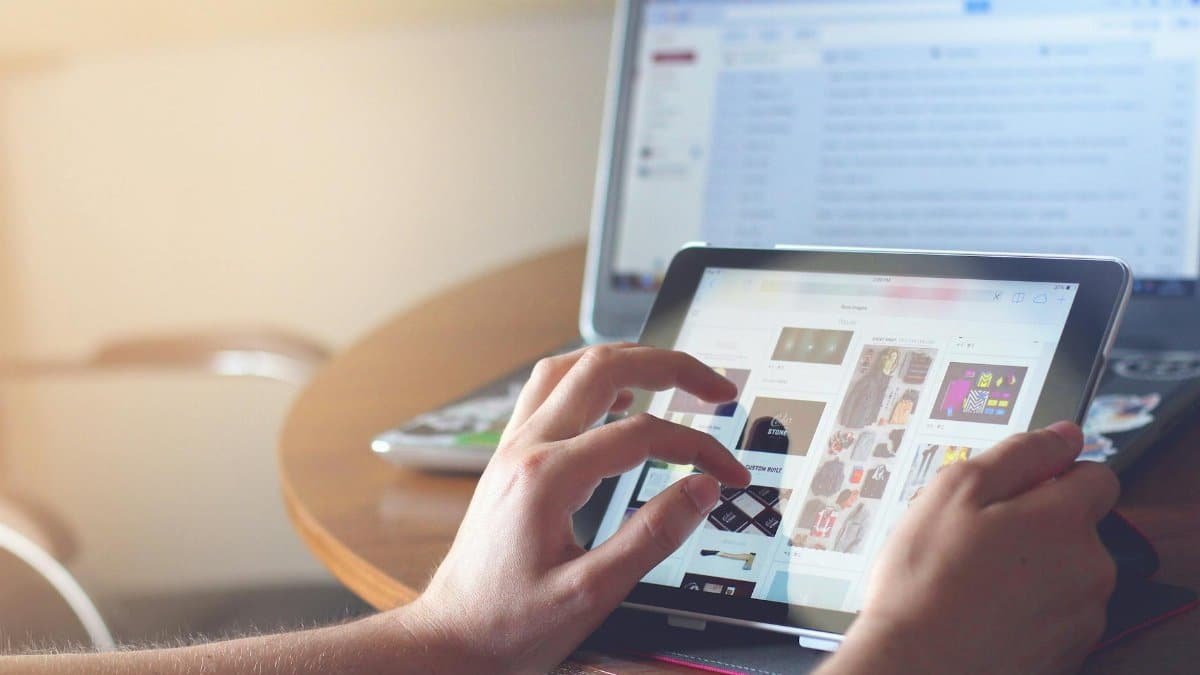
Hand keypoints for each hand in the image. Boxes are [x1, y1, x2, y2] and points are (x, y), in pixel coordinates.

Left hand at [401, 344, 750, 672]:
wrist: (450, 636)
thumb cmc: (509, 622)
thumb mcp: (591, 594)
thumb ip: (651, 538)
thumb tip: (700, 491)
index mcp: (547, 477)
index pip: (641, 434)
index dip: (698, 446)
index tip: (728, 472)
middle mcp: (526, 448)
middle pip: (602, 368)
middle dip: (670, 366)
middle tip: (717, 387)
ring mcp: (513, 447)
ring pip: (570, 367)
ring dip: (627, 360)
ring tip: (672, 375)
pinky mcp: (510, 457)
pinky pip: (549, 390)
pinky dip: (592, 379)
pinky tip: (618, 398)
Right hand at [823, 422, 1119, 674]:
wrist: (918, 666)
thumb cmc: (926, 581)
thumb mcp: (955, 490)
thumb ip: (1018, 454)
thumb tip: (1062, 436)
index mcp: (1065, 519)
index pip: (1095, 474)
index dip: (1052, 474)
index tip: (1014, 489)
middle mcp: (1089, 567)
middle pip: (1077, 526)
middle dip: (1035, 524)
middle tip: (977, 536)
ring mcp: (1082, 614)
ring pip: (1065, 571)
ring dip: (1031, 568)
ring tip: (974, 577)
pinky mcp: (1068, 651)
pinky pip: (1056, 613)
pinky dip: (1028, 608)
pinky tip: (983, 609)